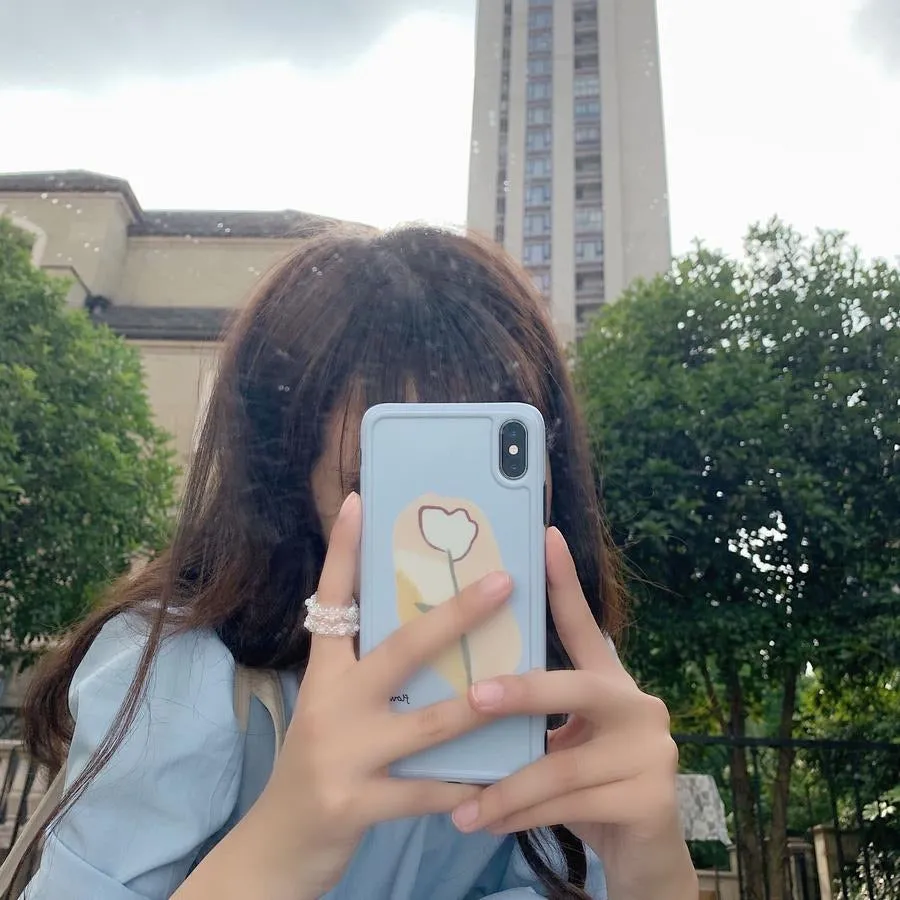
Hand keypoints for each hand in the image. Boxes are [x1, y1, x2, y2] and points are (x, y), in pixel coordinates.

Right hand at [236, 492, 512, 898]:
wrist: (276, 846)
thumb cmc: (319, 764)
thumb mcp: (333, 709)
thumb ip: (369, 674)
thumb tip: (430, 632)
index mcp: (325, 674)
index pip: (332, 600)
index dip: (345, 550)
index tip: (360, 501)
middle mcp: (331, 703)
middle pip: (399, 648)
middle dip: (456, 614)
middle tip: (503, 581)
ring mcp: (342, 754)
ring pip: (426, 721)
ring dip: (478, 703)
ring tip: (520, 681)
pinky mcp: (355, 804)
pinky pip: (426, 793)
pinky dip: (464, 788)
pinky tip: (500, 785)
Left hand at [450, 527, 694, 899]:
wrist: (644, 858)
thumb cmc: (590, 790)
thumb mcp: (564, 744)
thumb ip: (535, 718)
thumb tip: (461, 695)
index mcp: (611, 684)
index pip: (585, 625)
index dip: (565, 581)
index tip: (545, 536)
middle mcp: (638, 706)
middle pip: (575, 687)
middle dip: (521, 693)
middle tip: (472, 699)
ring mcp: (653, 751)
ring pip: (561, 764)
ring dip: (504, 787)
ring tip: (459, 806)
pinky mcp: (652, 797)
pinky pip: (570, 805)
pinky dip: (522, 817)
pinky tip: (486, 823)